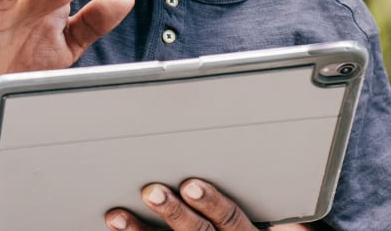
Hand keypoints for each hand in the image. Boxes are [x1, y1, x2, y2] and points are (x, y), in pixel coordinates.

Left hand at [105, 179, 310, 230]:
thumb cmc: (251, 225)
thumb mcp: (274, 219)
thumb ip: (268, 201)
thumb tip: (261, 164)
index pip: (230, 218)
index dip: (212, 202)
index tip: (192, 184)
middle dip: (173, 212)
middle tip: (152, 192)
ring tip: (119, 215)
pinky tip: (116, 226)